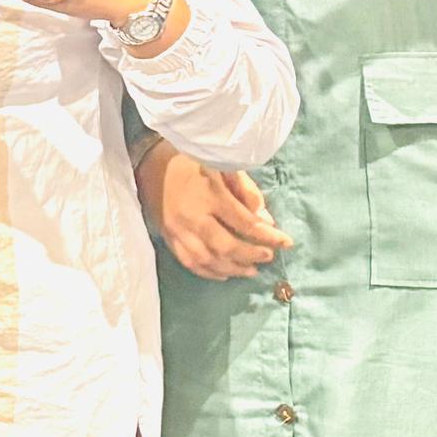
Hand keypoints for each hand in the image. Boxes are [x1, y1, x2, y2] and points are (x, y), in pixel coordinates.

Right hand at [141, 146, 291, 280]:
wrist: (149, 163)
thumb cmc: (191, 162)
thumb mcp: (223, 166)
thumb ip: (246, 191)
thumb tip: (265, 221)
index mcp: (210, 195)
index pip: (245, 223)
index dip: (268, 236)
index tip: (286, 242)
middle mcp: (193, 217)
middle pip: (226, 247)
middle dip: (251, 255)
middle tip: (268, 257)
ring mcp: (178, 230)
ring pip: (208, 260)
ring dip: (233, 269)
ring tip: (250, 270)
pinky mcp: (168, 237)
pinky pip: (189, 262)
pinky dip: (209, 272)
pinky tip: (224, 273)